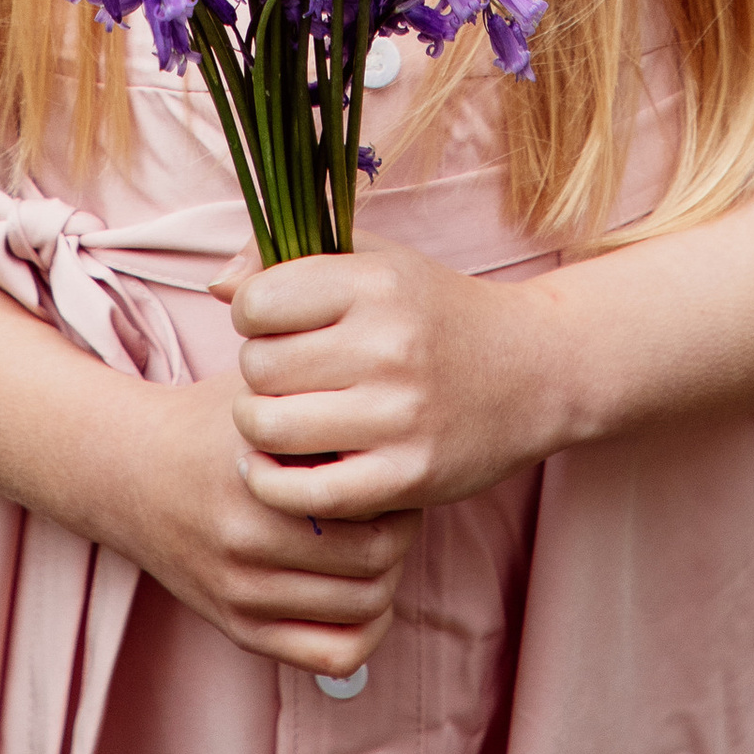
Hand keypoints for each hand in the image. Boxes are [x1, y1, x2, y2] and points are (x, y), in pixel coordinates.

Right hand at [103, 371, 416, 672]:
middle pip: (378, 557)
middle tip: (394, 503)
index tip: (391, 462)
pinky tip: (361, 591)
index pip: (373, 502)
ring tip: (376, 539)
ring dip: (386, 575)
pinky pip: (332, 656)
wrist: (133, 473)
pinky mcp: (239, 628)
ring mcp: (243, 592)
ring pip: (365, 607)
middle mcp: (249, 541)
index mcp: (261, 479)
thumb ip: (318, 391)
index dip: (397, 481)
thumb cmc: (212, 423)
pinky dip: (365, 629)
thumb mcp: (261, 388)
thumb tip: (393, 404)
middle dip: (400, 529)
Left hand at [218, 241, 565, 524]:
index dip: (250, 315)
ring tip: (278, 420)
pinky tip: (280, 467)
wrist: (534, 372)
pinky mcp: (407, 476)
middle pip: (258, 366)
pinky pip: (304, 491)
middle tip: (283, 378)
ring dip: (258, 427)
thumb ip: (296, 261)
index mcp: (376, 283)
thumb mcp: (379, 262)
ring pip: (269, 427)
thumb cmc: (438, 313)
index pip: (257, 301)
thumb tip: (219, 284)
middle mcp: (387, 345)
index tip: (273, 325)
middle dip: (257, 373)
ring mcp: (398, 415)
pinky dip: (274, 484)